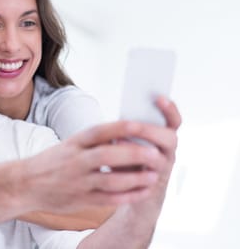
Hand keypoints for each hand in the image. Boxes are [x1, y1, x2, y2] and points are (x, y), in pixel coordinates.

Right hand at [23, 119, 176, 213]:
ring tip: (154, 176)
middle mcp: (76, 160)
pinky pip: (108, 199)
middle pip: (107, 155)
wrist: (25, 184)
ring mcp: (78, 181)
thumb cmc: (52, 162)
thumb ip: (94, 141)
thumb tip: (124, 133)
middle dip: (134, 155)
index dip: (120, 128)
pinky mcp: (81, 199)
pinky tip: (142, 192)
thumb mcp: (69, 144)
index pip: (99, 131)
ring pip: (111, 180)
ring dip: (135, 179)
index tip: (141, 125)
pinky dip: (128, 196)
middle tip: (156, 154)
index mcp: (74, 142)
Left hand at [123, 97, 180, 214]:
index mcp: (164, 138)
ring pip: (159, 160)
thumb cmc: (127, 158)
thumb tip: (119, 117)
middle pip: (170, 138)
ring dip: (138, 150)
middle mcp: (168, 153)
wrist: (131, 190)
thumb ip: (128, 129)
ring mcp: (162, 171)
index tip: (159, 97)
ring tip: (117, 142)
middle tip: (131, 124)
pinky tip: (114, 167)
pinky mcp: (151, 188)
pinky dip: (131, 173)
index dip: (169, 109)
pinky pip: (148, 181)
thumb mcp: (128, 140)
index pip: (174, 121)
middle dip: (149, 130)